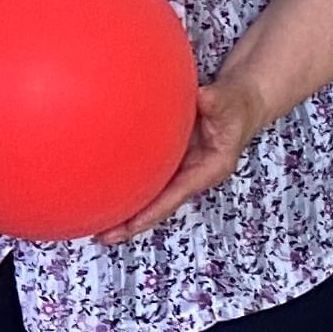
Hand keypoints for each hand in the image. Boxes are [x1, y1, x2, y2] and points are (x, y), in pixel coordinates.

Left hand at [93, 76, 260, 241]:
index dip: (153, 212)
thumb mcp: (229, 104)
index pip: (176, 195)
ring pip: (149, 194)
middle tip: (101, 235)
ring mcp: (177, 169)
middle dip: (131, 222)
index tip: (131, 226)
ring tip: (95, 221)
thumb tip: (204, 96)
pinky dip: (126, 182)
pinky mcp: (167, 159)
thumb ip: (216, 102)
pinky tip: (102, 186)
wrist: (237, 102)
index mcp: (208, 169)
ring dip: (125, 207)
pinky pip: (145, 174)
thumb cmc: (235, 107)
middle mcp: (190, 174)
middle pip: (157, 204)